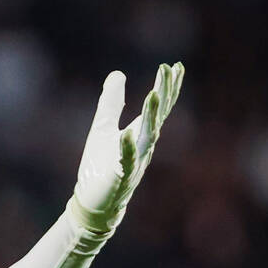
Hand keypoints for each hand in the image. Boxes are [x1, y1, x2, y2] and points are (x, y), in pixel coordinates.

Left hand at [69, 62, 183, 236]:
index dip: (167, 88)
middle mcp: (143, 146)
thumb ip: (111, 102)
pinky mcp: (121, 177)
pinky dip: (127, 147)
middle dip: (164, 93)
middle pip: (157, 116)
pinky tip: (126, 132)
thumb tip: (118, 74)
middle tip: (170, 70)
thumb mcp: (103, 127)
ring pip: (147, 135)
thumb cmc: (99, 166)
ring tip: (153, 93)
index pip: (159, 108)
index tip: (175, 66)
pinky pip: (126, 161)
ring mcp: (135, 162)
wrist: (91, 202)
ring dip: (151, 114)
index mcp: (140, 134)